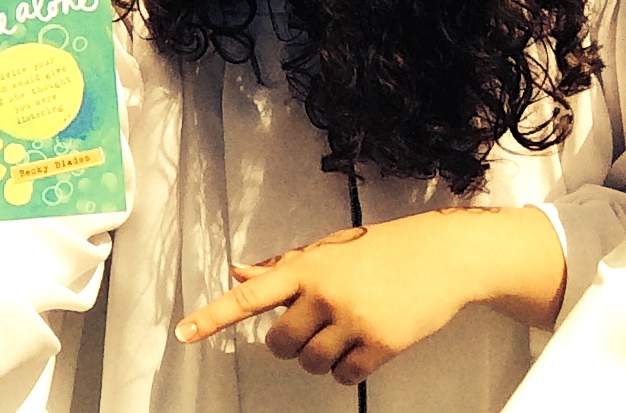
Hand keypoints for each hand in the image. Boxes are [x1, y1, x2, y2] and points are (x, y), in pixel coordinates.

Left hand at [175, 207, 564, 386]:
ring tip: (340, 335)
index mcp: (304, 269)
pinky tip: (362, 349)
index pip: (248, 297)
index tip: (184, 334)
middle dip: (287, 344)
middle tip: (309, 330)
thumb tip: (239, 271)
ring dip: (318, 359)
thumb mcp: (327, 249)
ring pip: (310, 363)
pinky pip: (345, 376)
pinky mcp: (382, 343)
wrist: (441, 256)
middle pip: (278, 343)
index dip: (213, 317)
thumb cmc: (380, 250)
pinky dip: (347, 371)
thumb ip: (282, 266)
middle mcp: (324, 294)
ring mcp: (353, 320)